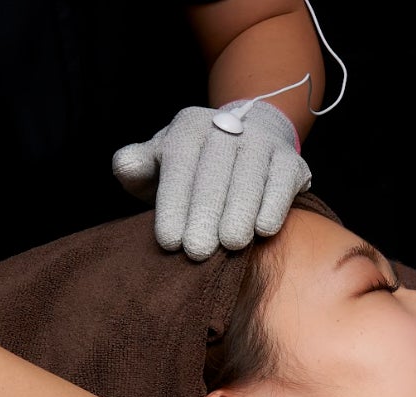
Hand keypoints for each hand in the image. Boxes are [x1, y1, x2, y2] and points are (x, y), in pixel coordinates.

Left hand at [111, 100, 311, 259]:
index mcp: (189, 126)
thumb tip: (125, 166)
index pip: (180, 162)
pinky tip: (263, 230)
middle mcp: (227, 125)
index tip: (169, 241)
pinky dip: (274, 205)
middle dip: (205, 213)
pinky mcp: (290, 160)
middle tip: (197, 251)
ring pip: (250, 174)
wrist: (245, 147)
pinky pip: (283, 181)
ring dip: (240, 210)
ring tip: (231, 245)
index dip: (173, 203)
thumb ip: (137, 166)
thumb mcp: (159, 164)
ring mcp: (262, 141)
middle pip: (215, 170)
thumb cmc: (193, 169)